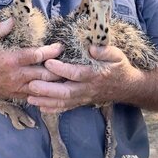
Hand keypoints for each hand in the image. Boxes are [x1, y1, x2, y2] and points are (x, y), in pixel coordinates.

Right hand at [0, 18, 62, 100]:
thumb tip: (14, 20)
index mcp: (10, 60)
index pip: (37, 56)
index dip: (51, 51)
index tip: (61, 46)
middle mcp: (15, 76)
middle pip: (44, 75)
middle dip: (59, 69)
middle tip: (70, 63)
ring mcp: (14, 88)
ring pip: (41, 88)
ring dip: (54, 84)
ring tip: (65, 78)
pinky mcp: (11, 95)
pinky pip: (32, 96)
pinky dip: (42, 94)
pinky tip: (51, 90)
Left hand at [26, 44, 142, 112]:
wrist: (127, 87)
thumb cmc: (119, 67)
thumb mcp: (117, 54)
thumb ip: (105, 51)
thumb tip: (92, 48)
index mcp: (96, 74)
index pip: (77, 73)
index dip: (62, 69)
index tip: (48, 61)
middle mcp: (88, 89)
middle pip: (66, 92)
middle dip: (48, 90)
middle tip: (32, 84)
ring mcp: (84, 97)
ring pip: (64, 102)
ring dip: (46, 101)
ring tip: (30, 98)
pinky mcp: (81, 102)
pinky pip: (66, 108)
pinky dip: (53, 109)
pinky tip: (40, 108)